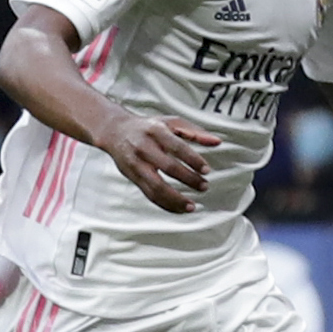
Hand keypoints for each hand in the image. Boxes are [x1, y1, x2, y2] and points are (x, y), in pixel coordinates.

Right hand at [96, 110, 212, 212]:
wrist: (115, 131)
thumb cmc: (148, 127)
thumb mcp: (171, 122)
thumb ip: (195, 132)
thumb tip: (217, 142)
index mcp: (156, 131)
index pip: (177, 147)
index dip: (193, 159)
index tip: (207, 170)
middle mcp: (144, 147)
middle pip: (168, 167)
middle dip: (188, 179)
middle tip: (204, 186)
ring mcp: (136, 164)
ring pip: (156, 186)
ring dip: (175, 199)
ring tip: (192, 206)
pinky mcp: (132, 177)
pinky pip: (149, 195)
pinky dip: (165, 204)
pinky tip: (178, 208)